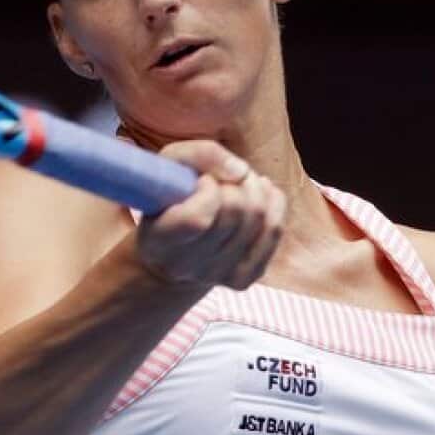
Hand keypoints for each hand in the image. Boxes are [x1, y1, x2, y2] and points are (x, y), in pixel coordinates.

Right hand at [135, 141, 285, 289]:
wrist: (172, 253)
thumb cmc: (169, 199)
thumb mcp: (171, 164)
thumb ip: (201, 155)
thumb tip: (241, 171)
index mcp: (160, 241)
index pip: (198, 219)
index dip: (209, 188)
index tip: (202, 180)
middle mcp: (188, 266)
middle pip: (235, 212)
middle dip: (234, 183)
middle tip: (222, 179)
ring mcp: (218, 276)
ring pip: (259, 218)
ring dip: (253, 189)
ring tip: (237, 184)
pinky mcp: (244, 279)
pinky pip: (274, 230)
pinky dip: (272, 203)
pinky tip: (256, 194)